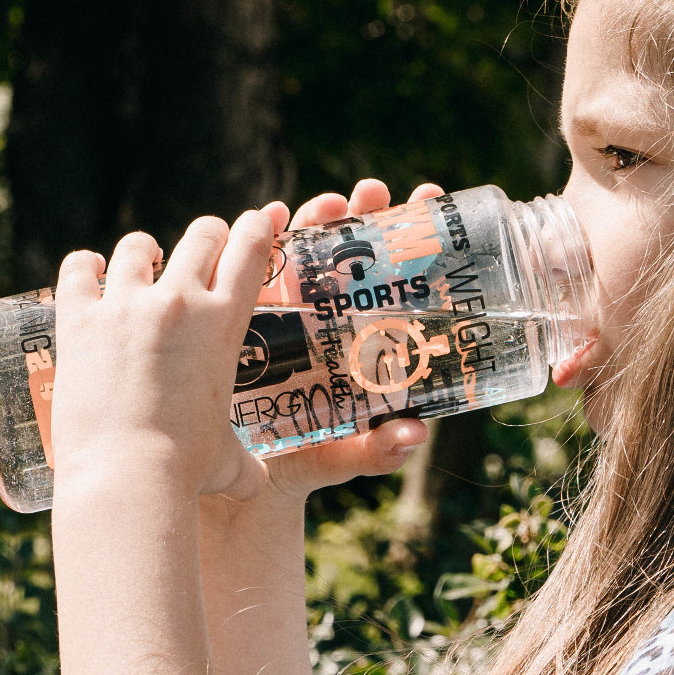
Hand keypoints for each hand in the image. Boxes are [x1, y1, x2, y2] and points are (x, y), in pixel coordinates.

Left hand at [49, 207, 282, 503]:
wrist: (126, 478)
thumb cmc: (184, 473)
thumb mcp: (227, 463)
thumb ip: (246, 466)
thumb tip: (257, 485)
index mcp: (225, 323)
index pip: (252, 248)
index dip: (258, 226)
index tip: (258, 220)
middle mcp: (179, 301)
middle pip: (201, 235)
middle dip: (207, 237)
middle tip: (202, 249)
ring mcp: (125, 306)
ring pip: (137, 246)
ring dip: (144, 250)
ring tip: (143, 260)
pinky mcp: (78, 320)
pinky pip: (79, 269)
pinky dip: (85, 266)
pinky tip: (88, 271)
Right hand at [223, 178, 444, 508]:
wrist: (244, 481)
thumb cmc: (305, 463)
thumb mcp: (344, 456)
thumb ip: (378, 450)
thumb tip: (414, 436)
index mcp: (360, 340)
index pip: (391, 279)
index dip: (411, 237)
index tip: (430, 200)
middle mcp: (326, 316)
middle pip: (347, 255)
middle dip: (361, 215)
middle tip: (372, 193)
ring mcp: (285, 313)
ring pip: (302, 253)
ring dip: (313, 219)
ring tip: (328, 204)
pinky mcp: (244, 318)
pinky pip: (251, 272)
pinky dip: (259, 240)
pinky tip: (269, 218)